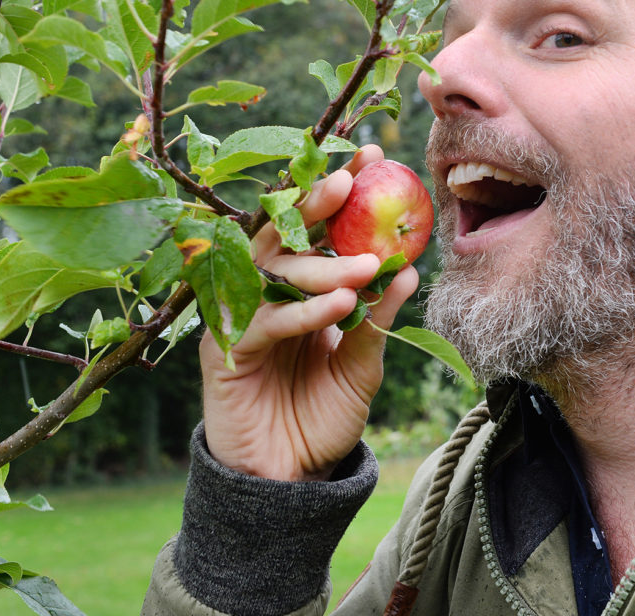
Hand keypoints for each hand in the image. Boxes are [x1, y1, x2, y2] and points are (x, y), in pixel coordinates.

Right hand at [200, 146, 420, 480]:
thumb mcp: (361, 365)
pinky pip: (265, 320)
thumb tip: (409, 267)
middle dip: (314, 201)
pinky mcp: (224, 349)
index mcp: (294, 286)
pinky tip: (340, 305)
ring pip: (272, 272)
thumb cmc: (323, 416)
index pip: (313, 227)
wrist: (288, 479)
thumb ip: (376, 320)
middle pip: (279, 232)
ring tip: (367, 264)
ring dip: (321, 264)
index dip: (336, 190)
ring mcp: (239, 316)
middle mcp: (262, 291)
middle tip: (352, 180)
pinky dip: (303, 310)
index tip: (374, 156)